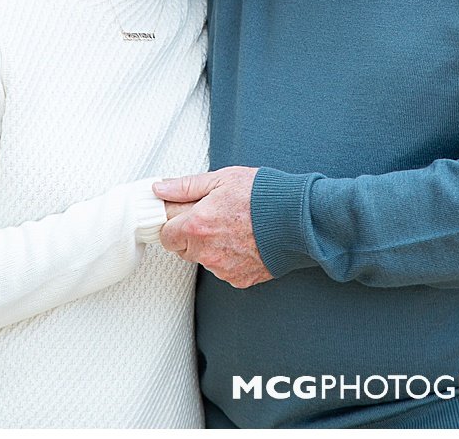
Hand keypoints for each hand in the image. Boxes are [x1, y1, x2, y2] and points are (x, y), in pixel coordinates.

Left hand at [153, 166, 271, 288]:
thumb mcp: (220, 180)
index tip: (185, 215)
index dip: (174, 223)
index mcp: (197, 226)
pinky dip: (229, 258)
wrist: (299, 219)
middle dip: (191, 235)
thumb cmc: (263, 195)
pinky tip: (244, 241)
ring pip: (204, 260)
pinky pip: (224, 270)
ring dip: (210, 247)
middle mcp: (207, 252)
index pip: (165, 235)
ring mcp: (224, 269)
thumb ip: (184, 187)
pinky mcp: (240, 279)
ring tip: (234, 227)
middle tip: (213, 217)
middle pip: (183, 249)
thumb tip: (159, 189)